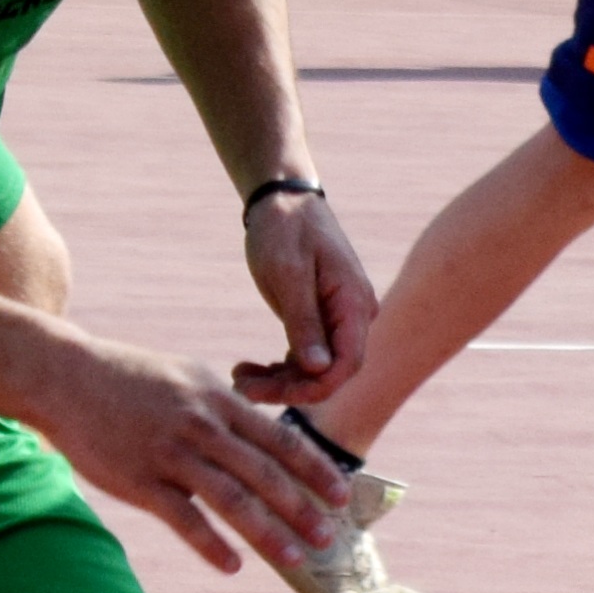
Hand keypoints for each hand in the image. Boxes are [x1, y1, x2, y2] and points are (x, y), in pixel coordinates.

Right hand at [37, 336, 349, 571]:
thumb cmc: (130, 378)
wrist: (65, 376)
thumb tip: (266, 432)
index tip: (342, 494)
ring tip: (296, 560)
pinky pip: (182, 518)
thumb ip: (227, 407)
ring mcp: (169, 453)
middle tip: (330, 538)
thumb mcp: (188, 378)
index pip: (279, 439)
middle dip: (301, 508)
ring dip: (267, 533)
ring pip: (230, 499)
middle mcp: (201, 426)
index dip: (314, 469)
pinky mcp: (138, 480)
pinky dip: (210, 544)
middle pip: (263, 473)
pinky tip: (232, 566)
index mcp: (218, 400)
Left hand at [236, 188, 375, 404]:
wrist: (282, 199)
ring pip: (315, 369)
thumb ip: (304, 322)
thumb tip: (319, 369)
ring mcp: (338, 319)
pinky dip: (279, 369)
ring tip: (239, 377)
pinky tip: (250, 368)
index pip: (346, 365)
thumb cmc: (285, 229)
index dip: (312, 388)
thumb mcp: (288, 274)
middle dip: (288, 387)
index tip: (268, 392)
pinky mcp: (320, 320)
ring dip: (279, 382)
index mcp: (353, 304)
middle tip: (240, 385)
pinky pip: (306, 357)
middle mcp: (354, 316)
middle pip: (330, 373)